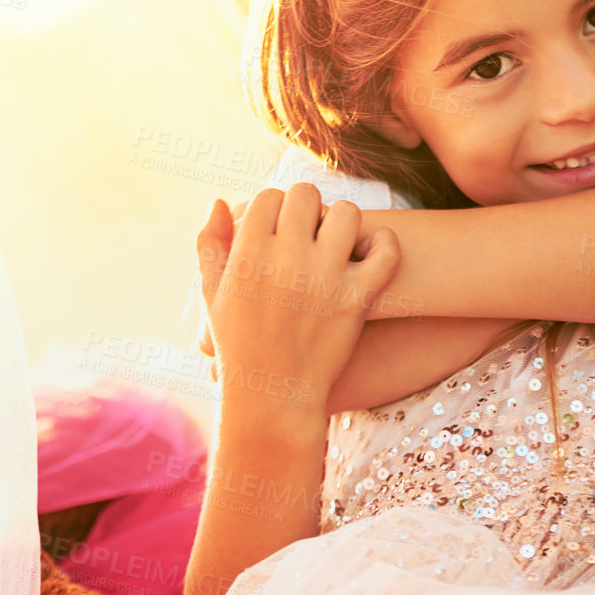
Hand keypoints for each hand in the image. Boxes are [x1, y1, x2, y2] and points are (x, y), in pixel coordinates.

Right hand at [196, 184, 399, 411]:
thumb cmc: (238, 345)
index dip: (275, 208)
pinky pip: (385, 250)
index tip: (279, 227)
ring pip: (347, 213)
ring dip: (343, 222)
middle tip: (308, 232)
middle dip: (307, 209)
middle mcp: (286, 260)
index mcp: (248, 255)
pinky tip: (372, 253)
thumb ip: (210, 244)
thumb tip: (220, 201)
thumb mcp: (212, 296)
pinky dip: (385, 244)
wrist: (271, 399)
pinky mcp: (357, 298)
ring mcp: (325, 278)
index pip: (269, 196)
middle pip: (306, 196)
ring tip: (338, 242)